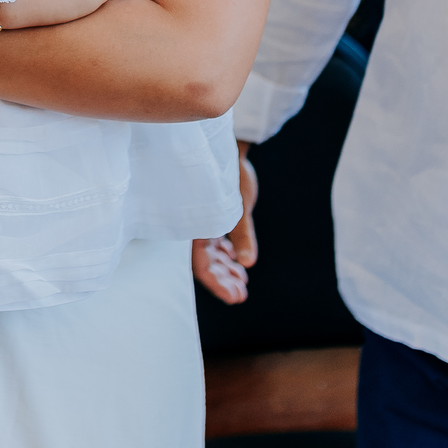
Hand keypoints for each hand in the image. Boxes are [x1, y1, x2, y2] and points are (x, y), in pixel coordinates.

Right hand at [191, 146, 257, 304]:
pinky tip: (240, 265)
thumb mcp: (241, 207)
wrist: (231, 148)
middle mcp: (198, 227)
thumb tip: (249, 263)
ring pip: (213, 256)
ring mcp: (206, 223)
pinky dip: (229, 256)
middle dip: (223, 282)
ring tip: (242, 285)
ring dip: (227, 271)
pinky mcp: (216, 216)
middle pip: (207, 264)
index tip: (234, 298)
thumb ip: (243, 236)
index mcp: (197, 227)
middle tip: (241, 295)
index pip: (202, 265)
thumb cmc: (231, 175)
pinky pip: (218, 243)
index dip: (216, 284)